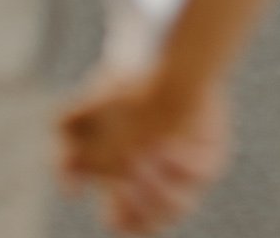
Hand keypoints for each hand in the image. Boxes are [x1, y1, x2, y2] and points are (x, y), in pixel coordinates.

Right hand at [58, 76, 228, 232]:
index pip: (125, 223)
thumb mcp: (89, 108)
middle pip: (152, 221)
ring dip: (158, 190)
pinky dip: (182, 165)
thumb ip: (68, 136)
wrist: (164, 57)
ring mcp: (188, 173)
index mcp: (130, 184)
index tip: (111, 189)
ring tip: (143, 157)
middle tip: (125, 179)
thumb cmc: (122, 90)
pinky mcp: (211, 154)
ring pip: (179, 206)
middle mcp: (162, 184)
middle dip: (138, 205)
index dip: (119, 215)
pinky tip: (167, 145)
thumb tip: (69, 184)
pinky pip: (203, 174)